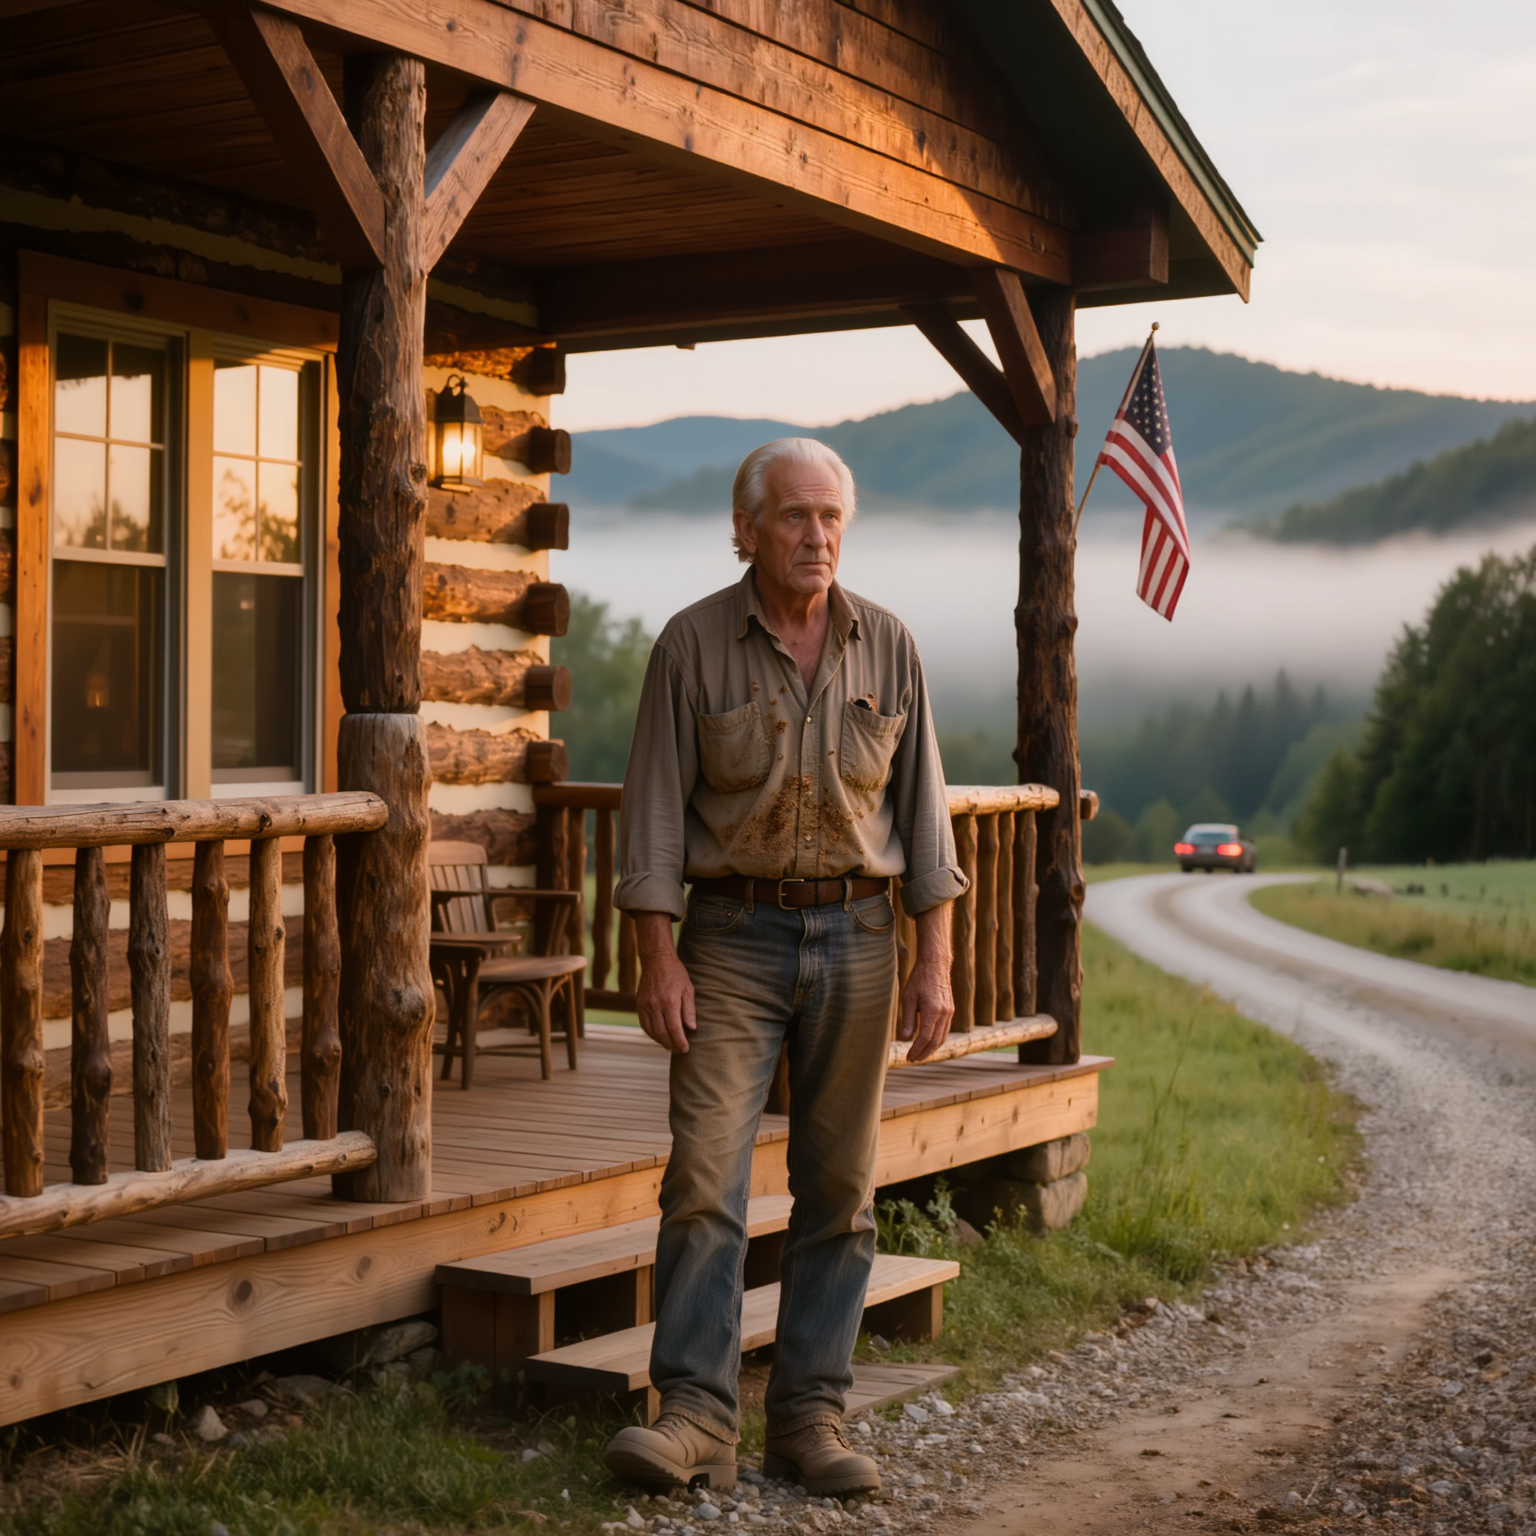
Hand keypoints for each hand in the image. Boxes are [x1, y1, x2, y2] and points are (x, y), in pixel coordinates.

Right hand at [634, 912, 696, 1052]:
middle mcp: (655, 1005)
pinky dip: (652, 1034)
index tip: (686, 1049)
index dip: (680, 1041)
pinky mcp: (639, 1004)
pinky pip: (644, 1025)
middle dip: (672, 1045)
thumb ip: (689, 1010)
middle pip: (662, 1033)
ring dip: (661, 1042)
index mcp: (669, 1001)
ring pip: (652, 1031)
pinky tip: (659, 1037)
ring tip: (670, 1046)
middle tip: (679, 1050)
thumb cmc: (676, 974)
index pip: (675, 1028)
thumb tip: (691, 1029)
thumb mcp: (688, 989)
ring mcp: (645, 1005)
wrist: (656, 960)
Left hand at [898, 903, 954, 1062]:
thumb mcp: (908, 998)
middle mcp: (944, 1014)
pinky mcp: (951, 1010)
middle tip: (914, 1059)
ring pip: (942, 1037)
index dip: (916, 1050)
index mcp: (932, 1011)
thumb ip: (908, 1019)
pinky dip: (938, 1039)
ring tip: (921, 1054)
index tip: (909, 1057)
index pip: (925, 1038)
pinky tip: (929, 1042)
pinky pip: (945, 1030)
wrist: (935, 965)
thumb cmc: (919, 979)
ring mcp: (949, 1012)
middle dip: (924, 1053)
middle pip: (935, 1041)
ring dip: (932, 1048)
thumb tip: (905, 1038)